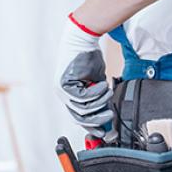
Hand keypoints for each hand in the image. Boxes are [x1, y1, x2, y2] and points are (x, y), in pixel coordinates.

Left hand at [55, 15, 112, 137]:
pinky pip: (82, 97)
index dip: (92, 125)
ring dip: (99, 102)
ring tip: (108, 92)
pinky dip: (95, 93)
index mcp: (69, 95)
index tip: (104, 132)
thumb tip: (108, 114)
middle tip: (110, 116)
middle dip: (97, 120)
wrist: (82, 39)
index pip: (79, 117)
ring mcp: (61, 90)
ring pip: (82, 108)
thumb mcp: (97, 82)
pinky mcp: (63, 83)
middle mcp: (63, 94)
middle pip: (79, 117)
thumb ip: (100, 98)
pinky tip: (103, 85)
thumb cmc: (89, 58)